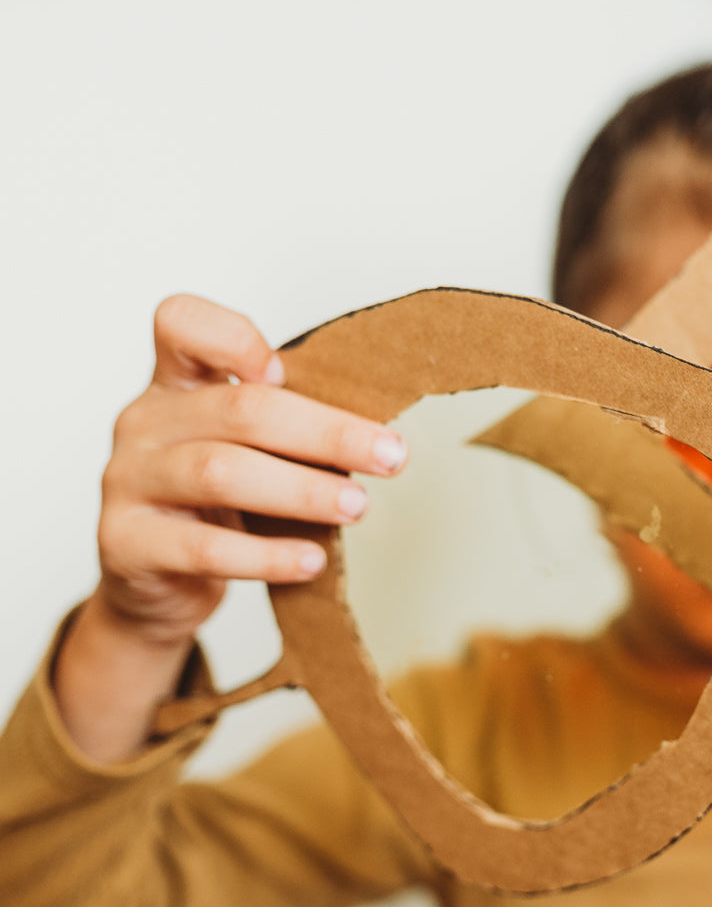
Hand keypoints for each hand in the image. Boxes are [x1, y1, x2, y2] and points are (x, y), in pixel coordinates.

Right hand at [55, 295, 406, 761]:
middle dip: (326, 432)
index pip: (182, 324)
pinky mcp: (127, 543)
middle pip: (238, 409)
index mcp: (176, 384)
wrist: (155, 582)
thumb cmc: (216, 502)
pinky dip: (267, 556)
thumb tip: (382, 436)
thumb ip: (286, 427)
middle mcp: (145, 422)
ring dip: (302, 490)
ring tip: (357, 507)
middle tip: (390, 456)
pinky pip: (205, 548)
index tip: (288, 369)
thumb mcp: (244, 449)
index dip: (233, 337)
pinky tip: (311, 560)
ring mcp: (128, 480)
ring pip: (220, 473)